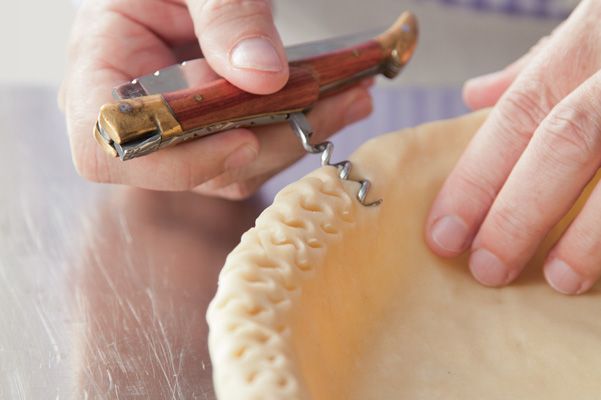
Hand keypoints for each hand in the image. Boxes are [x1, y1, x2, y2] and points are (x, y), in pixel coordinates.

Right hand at [60, 0, 371, 198]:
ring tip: (350, 97)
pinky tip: (333, 101)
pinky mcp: (210, 136)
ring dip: (296, 138)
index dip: (175, 162)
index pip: (115, 146)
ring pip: (233, 169)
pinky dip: (295, 130)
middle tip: (338, 101)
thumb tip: (264, 75)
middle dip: (270, 141)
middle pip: (192, 167)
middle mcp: (135, 116)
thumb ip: (225, 16)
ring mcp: (174, 133)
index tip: (243, 138)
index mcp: (100, 71)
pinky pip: (252, 154)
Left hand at [425, 0, 600, 294]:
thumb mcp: (592, 31)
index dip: (476, 179)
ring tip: (558, 279)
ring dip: (588, 237)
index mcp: (589, 43)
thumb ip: (537, 69)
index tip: (445, 233)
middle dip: (518, 213)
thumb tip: (476, 94)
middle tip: (486, 268)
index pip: (516, 116)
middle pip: (563, 143)